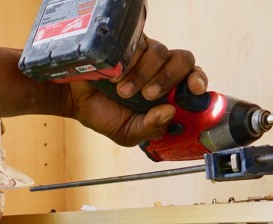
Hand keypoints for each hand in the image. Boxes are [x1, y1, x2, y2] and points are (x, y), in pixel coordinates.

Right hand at [66, 35, 207, 146]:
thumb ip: (151, 127)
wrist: (73, 100)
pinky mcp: (129, 42)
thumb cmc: (103, 115)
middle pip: (183, 61)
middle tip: (148, 95)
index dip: (198, 81)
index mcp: (168, 92)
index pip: (194, 79)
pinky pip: (139, 43)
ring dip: (142, 74)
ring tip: (122, 91)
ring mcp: (145, 53)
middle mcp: (161, 69)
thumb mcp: (128, 133)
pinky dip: (128, 61)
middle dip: (168, 79)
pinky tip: (114, 75)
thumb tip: (169, 112)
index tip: (194, 89)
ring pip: (161, 52)